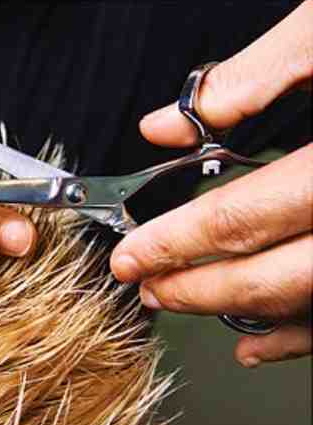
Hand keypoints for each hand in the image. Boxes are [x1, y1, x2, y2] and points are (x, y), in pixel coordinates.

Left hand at [110, 2, 311, 366]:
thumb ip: (249, 80)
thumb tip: (168, 125)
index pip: (240, 219)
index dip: (174, 243)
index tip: (130, 256)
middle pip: (273, 277)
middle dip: (197, 288)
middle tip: (147, 288)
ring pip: (311, 303)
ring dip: (240, 312)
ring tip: (184, 303)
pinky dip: (300, 335)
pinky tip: (258, 344)